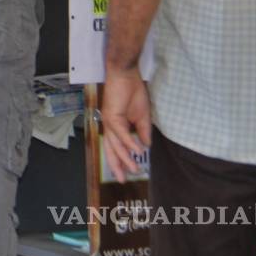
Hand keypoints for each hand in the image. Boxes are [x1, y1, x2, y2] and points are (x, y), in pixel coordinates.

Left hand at [101, 66, 151, 182]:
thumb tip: (146, 146)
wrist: (126, 75)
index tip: (128, 173)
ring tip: (134, 169)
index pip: (116, 147)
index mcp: (116, 126)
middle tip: (123, 179)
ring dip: (125, 157)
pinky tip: (137, 150)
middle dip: (117, 165)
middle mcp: (110, 126)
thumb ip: (142, 132)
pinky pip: (121, 133)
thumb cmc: (133, 92)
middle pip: (112, 149)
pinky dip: (129, 142)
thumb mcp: (142, 116)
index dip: (121, 161)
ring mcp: (109, 121)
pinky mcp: (112, 115)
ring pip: (115, 144)